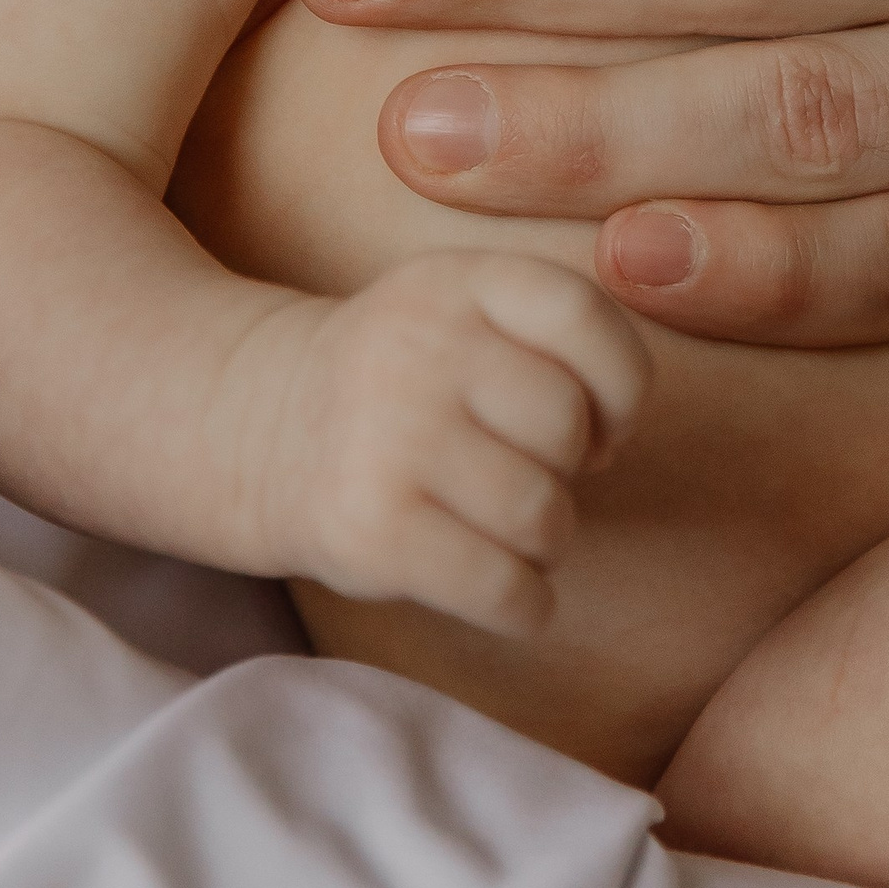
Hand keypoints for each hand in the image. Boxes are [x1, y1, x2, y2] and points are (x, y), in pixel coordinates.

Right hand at [230, 251, 646, 633]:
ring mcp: (388, 437)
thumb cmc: (412, 379)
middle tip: (525, 473)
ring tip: (507, 528)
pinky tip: (510, 594)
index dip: (621, 381)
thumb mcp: (472, 311)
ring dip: (546, 541)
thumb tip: (609, 444)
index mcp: (458, 281)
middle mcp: (419, 346)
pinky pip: (501, 588)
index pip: (580, 313)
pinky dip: (526, 606)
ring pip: (541, 514)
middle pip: (566, 426)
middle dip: (568, 468)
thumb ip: (559, 342)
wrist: (266, 427)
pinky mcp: (370, 528)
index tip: (604, 421)